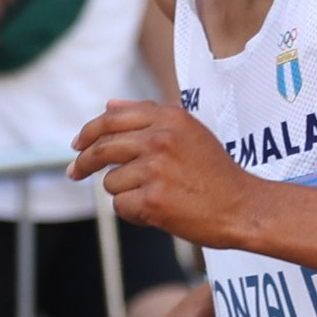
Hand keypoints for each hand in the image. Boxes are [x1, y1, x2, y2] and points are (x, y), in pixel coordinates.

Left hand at [68, 100, 251, 245]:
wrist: (242, 207)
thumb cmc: (215, 172)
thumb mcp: (188, 132)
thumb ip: (148, 115)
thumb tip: (109, 104)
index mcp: (169, 118)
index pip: (112, 119)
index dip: (88, 132)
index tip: (76, 145)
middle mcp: (160, 139)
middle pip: (103, 147)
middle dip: (84, 162)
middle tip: (74, 172)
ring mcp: (155, 169)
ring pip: (111, 181)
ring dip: (123, 192)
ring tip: (153, 195)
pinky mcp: (153, 199)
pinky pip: (120, 206)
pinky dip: (133, 212)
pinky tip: (156, 211)